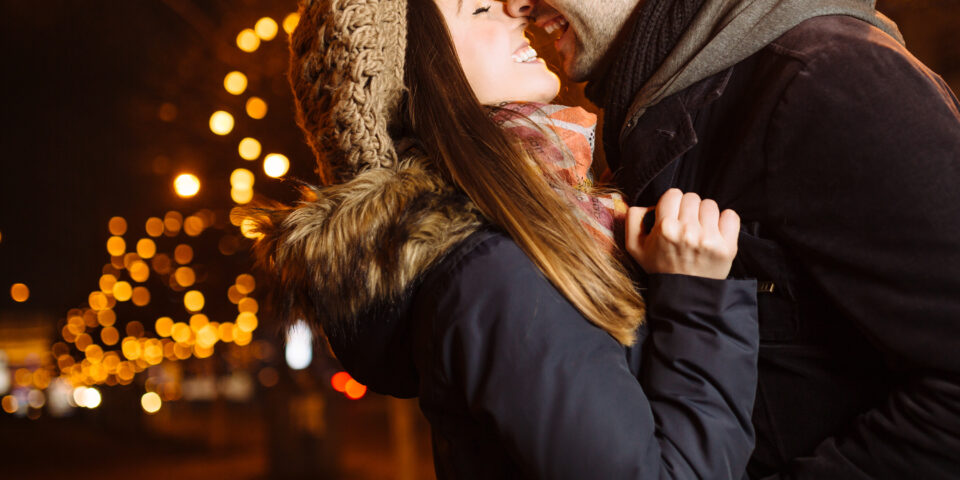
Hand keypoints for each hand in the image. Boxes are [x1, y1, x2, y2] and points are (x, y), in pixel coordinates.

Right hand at [625, 189, 739, 278]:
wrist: (683, 296)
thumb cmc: (660, 268)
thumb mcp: (634, 247)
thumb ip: (633, 219)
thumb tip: (647, 204)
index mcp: (665, 228)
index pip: (673, 194)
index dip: (672, 203)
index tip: (673, 215)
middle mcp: (688, 231)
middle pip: (692, 198)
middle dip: (688, 209)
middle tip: (686, 225)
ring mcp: (709, 239)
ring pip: (710, 205)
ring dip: (705, 215)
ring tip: (700, 231)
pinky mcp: (727, 247)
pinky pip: (731, 216)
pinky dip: (725, 221)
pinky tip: (715, 232)